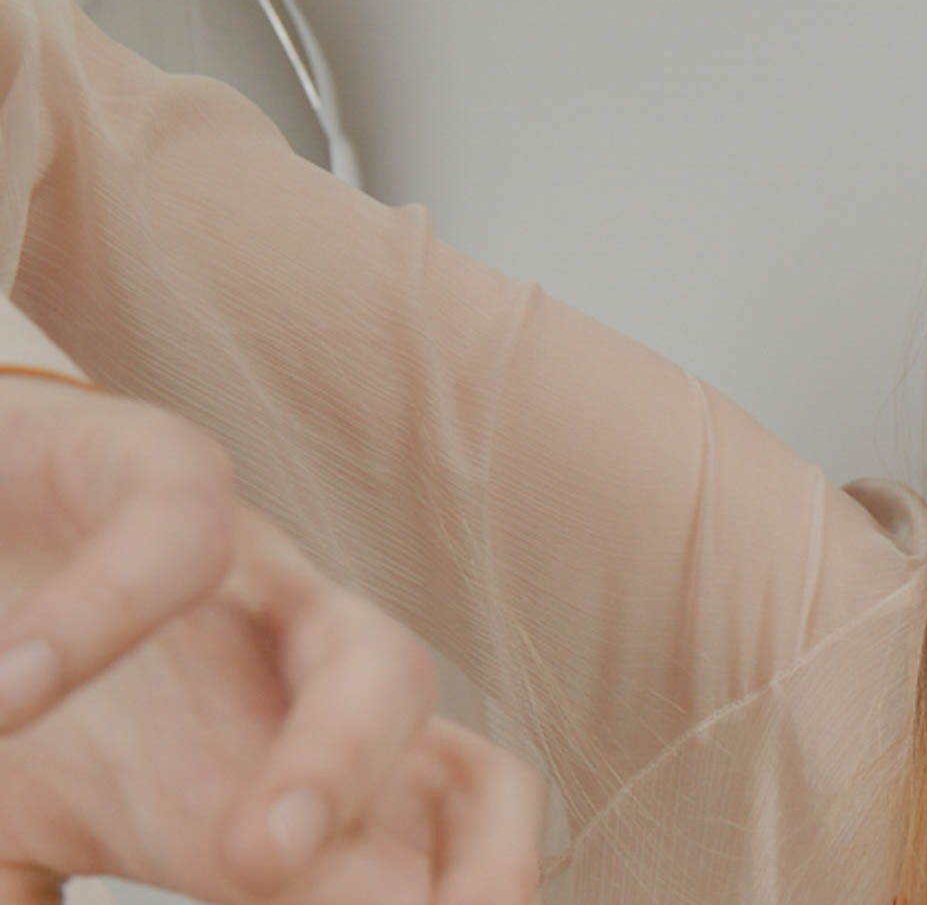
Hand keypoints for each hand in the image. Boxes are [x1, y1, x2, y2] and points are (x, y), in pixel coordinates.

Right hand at [0, 371, 546, 902]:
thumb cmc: (32, 695)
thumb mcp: (37, 838)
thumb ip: (38, 900)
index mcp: (297, 804)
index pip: (424, 884)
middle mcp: (307, 697)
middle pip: (467, 786)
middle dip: (478, 882)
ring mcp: (259, 585)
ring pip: (381, 662)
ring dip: (337, 764)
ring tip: (252, 866)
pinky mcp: (160, 468)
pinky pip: (181, 531)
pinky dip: (99, 613)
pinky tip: (10, 696)